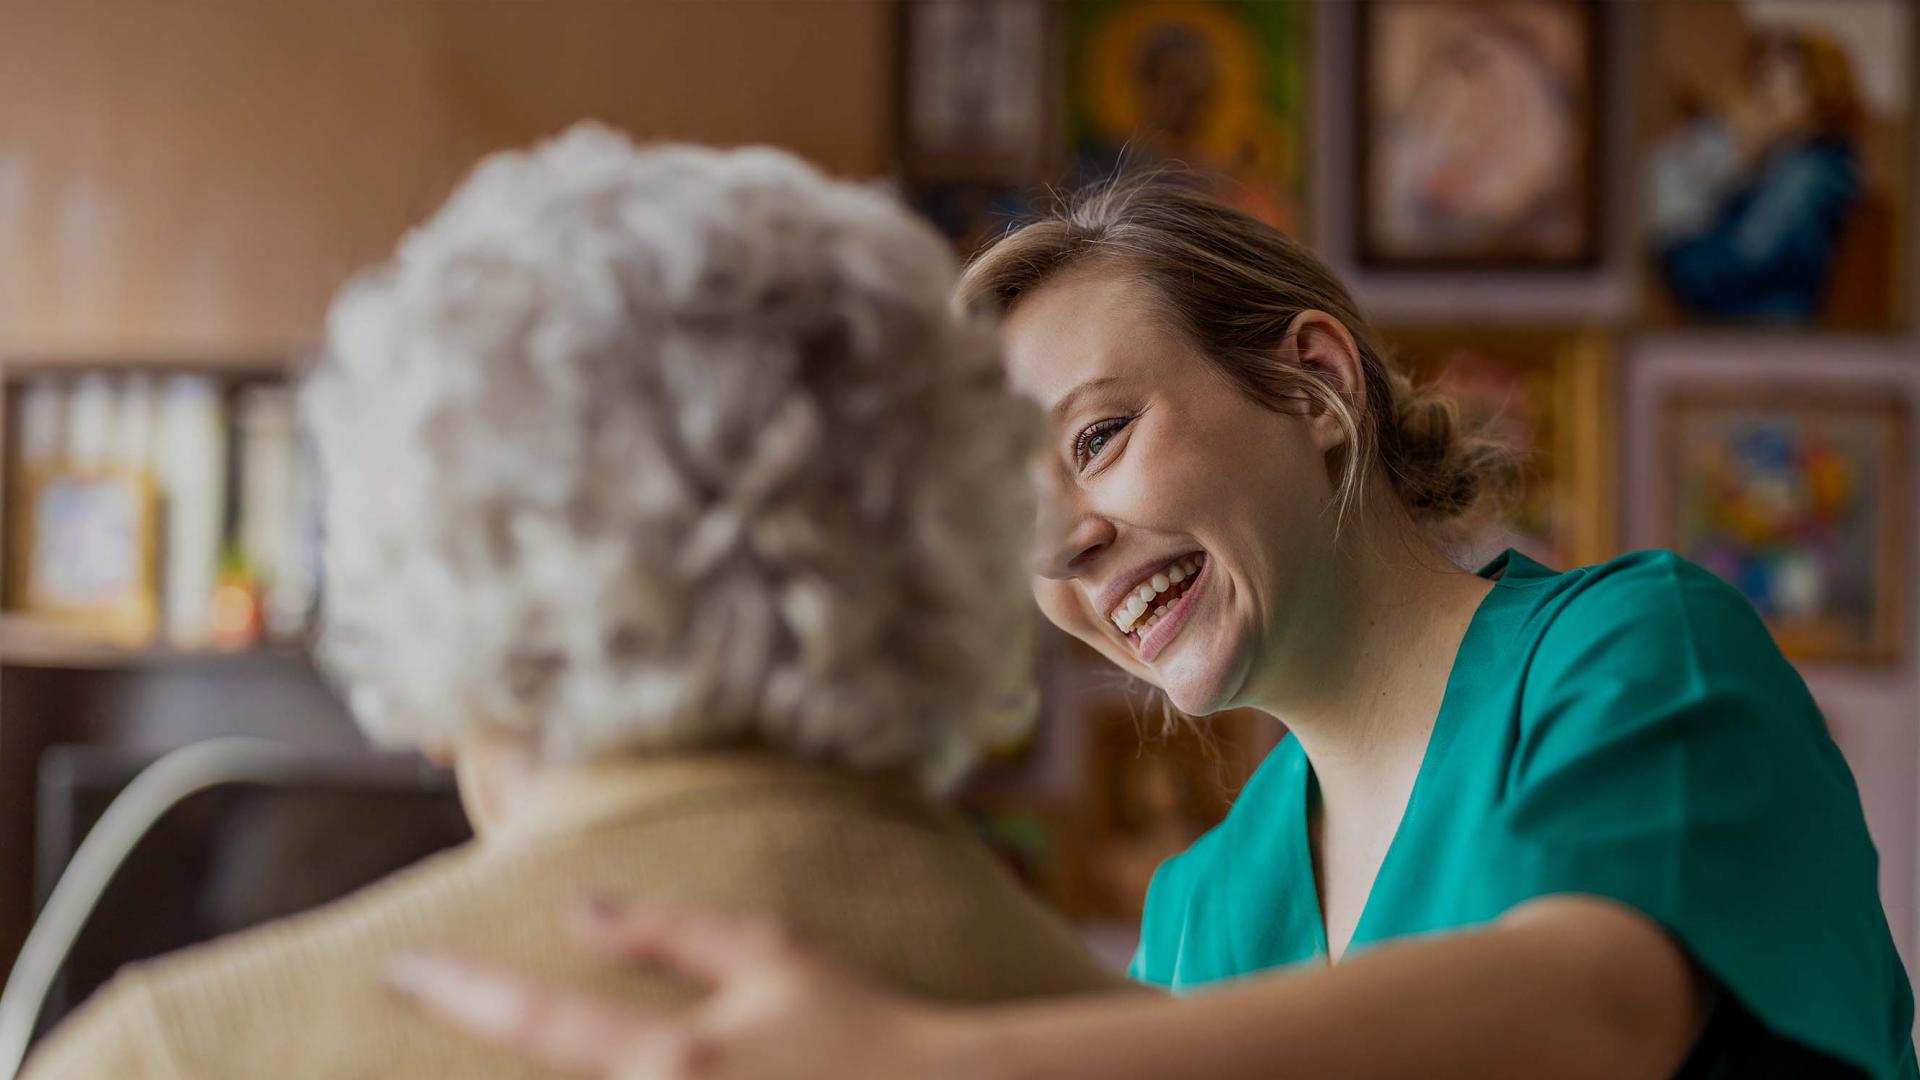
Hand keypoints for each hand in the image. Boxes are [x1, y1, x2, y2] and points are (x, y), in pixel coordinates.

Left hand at [387, 902, 965, 1078]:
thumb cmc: (858, 1024)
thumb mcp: (767, 956)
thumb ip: (667, 933)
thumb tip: (578, 910)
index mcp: (670, 1058)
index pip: (536, 1018)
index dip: (458, 989)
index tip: (401, 967)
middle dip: (458, 1068)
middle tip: (384, 1043)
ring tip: (490, 1063)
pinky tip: (615, 1076)